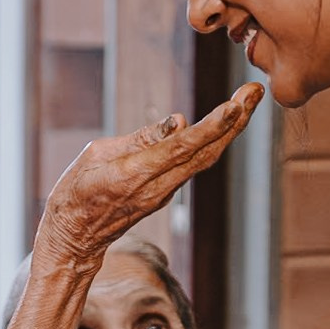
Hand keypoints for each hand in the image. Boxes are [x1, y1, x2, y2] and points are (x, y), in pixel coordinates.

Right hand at [39, 84, 261, 264]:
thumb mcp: (97, 155)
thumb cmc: (76, 190)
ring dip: (230, 129)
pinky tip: (227, 120)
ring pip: (204, 159)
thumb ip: (140, 138)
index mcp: (135, 173)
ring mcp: (164, 193)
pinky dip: (213, 140)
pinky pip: (193, 165)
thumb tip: (179, 120)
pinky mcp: (164, 194)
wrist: (74, 237)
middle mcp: (157, 186)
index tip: (235, 105)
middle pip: (205, 152)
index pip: (182, 148)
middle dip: (234, 121)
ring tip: (249, 99)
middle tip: (255, 91)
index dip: (212, 127)